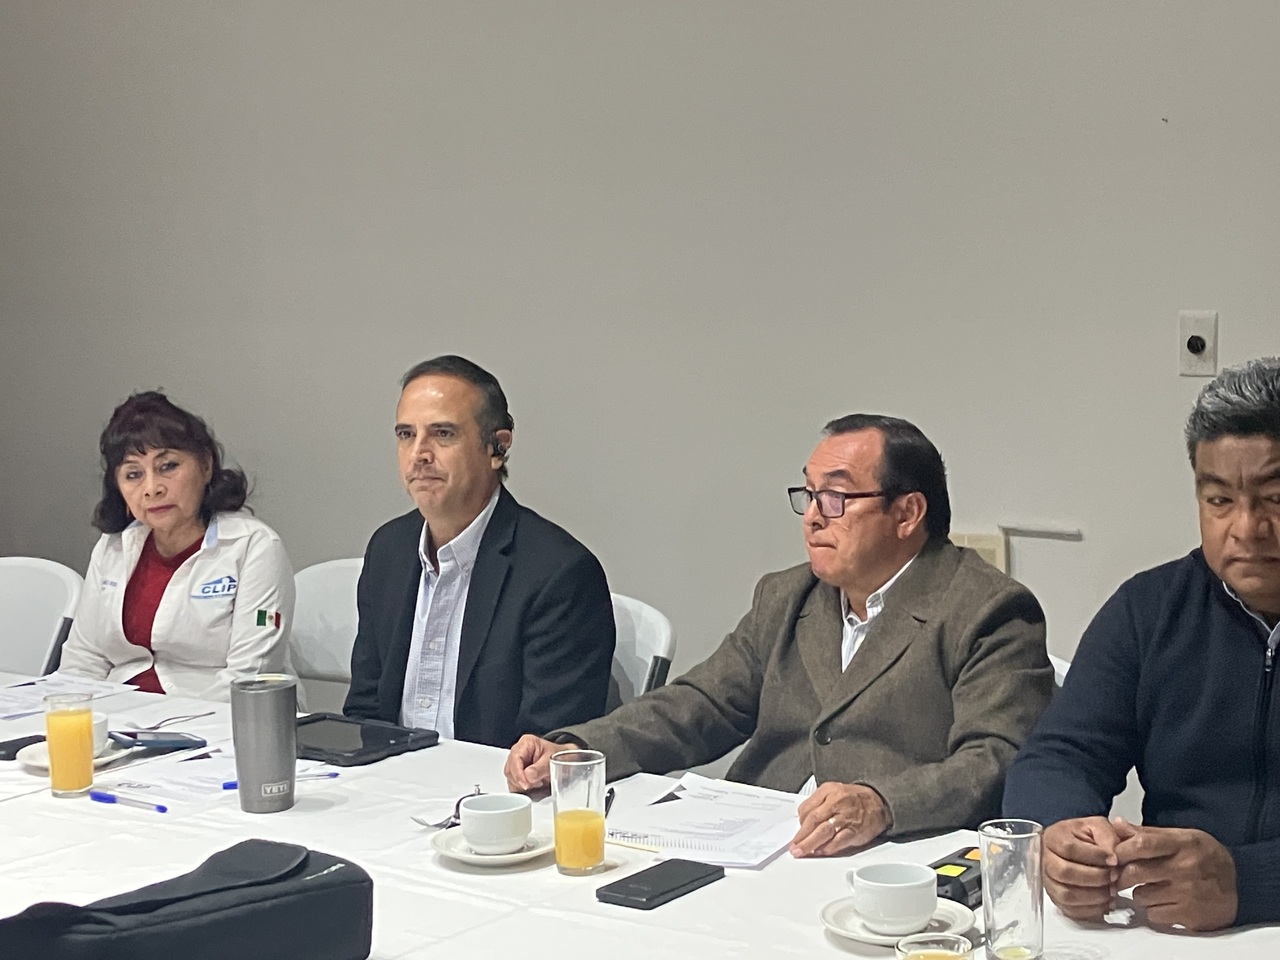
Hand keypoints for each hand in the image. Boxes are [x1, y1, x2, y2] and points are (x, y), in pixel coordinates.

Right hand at [503, 735, 581, 791]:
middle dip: (521, 781)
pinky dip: (524, 790)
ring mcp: (517, 765)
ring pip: (511, 779)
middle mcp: (519, 753)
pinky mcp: (518, 776)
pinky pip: (515, 786)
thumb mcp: (553, 759)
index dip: (518, 773)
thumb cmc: (560, 755)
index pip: (515, 758)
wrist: (566, 760)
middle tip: (536, 785)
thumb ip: (541, 768)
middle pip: (510, 770)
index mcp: (526, 743)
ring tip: (539, 783)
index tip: (526, 784)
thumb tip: (528, 777)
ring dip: (523, 786)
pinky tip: (535, 786)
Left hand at [789, 782, 890, 857]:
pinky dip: (828, 848)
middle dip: (801, 836)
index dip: (799, 823)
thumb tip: (802, 819)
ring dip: (811, 844)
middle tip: (794, 847)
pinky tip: (821, 852)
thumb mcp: (832, 790)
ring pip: (824, 832)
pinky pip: (839, 841)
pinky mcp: (855, 832)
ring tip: (803, 852)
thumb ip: (816, 802)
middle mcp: (837, 803)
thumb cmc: (854, 798)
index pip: (807, 808)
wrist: (879, 802)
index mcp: (829, 791)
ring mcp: (846, 818)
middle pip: (814, 821)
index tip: (795, 834)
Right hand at [1042, 817, 1120, 920]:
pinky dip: (1091, 910)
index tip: (1114, 859)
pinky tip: (1105, 902)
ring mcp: (1049, 881)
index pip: (1068, 848)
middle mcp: (1046, 859)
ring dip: (1094, 896)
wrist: (1076, 846)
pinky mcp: (1057, 898)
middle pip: (1064, 872)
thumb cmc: (1086, 837)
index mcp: (1053, 837)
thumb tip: (1114, 856)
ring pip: (1066, 894)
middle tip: (1114, 876)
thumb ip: (1107, 836)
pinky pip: (1071, 910)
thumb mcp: (1097, 826)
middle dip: (1095, 877)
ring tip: (1112, 890)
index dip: (1094, 856)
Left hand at [1112, 820, 1237, 930]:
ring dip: (1139, 893)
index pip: (1141, 843)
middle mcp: (1184, 868)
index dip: (1119, 850)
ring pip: (1141, 896)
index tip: (1109, 855)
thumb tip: (1116, 824)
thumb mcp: (1181, 837)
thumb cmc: (1205, 857)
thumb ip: (1147, 833)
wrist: (1241, 884)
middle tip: (1118, 876)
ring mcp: (1188, 894)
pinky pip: (1154, 915)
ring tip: (1151, 887)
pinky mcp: (1190, 916)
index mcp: (1181, 844)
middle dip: (1120, 875)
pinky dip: (1153, 910)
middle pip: (1135, 872)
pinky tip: (1164, 901)